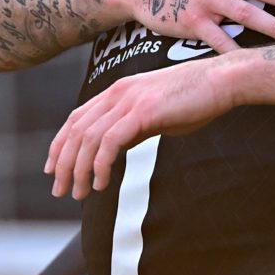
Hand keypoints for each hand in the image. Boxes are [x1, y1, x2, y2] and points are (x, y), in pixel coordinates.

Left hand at [45, 58, 237, 198]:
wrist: (222, 81)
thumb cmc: (195, 99)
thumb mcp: (156, 113)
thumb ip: (133, 126)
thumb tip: (116, 148)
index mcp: (117, 91)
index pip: (76, 118)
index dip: (60, 144)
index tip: (52, 168)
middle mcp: (117, 93)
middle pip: (76, 131)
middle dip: (63, 163)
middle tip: (60, 190)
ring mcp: (129, 101)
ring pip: (88, 139)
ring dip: (79, 170)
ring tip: (78, 193)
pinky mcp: (143, 112)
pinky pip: (110, 143)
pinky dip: (100, 165)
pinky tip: (100, 184)